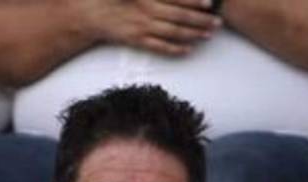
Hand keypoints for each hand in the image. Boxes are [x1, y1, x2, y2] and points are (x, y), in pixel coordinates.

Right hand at [78, 0, 221, 56]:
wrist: (89, 13)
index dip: (194, 1)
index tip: (210, 3)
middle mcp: (146, 11)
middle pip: (180, 17)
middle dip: (201, 20)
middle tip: (218, 22)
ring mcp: (142, 27)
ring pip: (173, 32)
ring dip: (193, 34)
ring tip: (209, 35)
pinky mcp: (136, 40)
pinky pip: (159, 47)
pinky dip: (175, 49)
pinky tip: (189, 50)